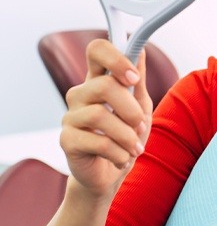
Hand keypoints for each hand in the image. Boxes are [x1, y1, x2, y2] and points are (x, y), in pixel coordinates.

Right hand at [60, 39, 152, 197]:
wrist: (112, 174)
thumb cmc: (126, 135)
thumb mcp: (140, 105)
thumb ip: (138, 80)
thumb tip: (140, 50)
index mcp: (99, 80)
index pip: (96, 50)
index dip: (116, 58)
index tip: (134, 78)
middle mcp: (81, 94)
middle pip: (103, 85)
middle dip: (130, 108)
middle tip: (140, 125)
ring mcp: (70, 117)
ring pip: (99, 115)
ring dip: (127, 135)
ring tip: (135, 147)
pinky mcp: (67, 141)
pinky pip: (97, 142)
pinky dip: (119, 153)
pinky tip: (124, 159)